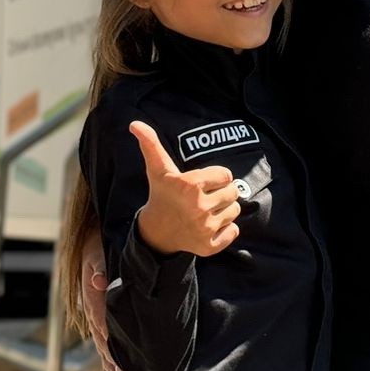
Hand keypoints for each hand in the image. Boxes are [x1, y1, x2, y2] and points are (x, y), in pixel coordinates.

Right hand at [78, 239, 123, 370]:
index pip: (101, 323)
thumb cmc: (102, 240)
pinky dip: (107, 347)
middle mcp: (91, 302)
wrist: (95, 232)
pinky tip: (111, 364)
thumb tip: (99, 280)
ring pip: (101, 337)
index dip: (110, 344)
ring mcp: (94, 305)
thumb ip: (100, 264)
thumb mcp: (99, 247)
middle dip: (110, 358)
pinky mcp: (99, 305)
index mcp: (92, 291)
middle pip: (100, 335)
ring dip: (107, 357)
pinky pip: (103, 330)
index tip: (119, 363)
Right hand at [129, 121, 241, 257]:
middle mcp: (199, 207)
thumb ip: (151, 144)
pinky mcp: (209, 246)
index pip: (226, 175)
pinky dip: (225, 230)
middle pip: (233, 193)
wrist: (156, 231)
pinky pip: (234, 232)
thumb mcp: (158, 169)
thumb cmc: (162, 194)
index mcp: (190, 185)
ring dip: (223, 211)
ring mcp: (204, 229)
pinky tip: (208, 227)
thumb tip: (135, 124)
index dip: (215, 178)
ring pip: (234, 211)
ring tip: (204, 212)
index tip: (200, 184)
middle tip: (202, 198)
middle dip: (220, 193)